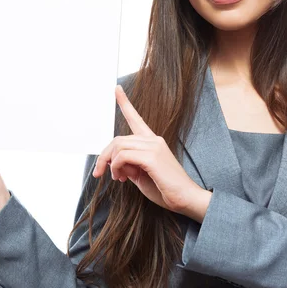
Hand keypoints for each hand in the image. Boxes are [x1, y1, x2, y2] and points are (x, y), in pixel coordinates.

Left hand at [92, 85, 201, 214]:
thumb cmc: (165, 189)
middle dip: (104, 156)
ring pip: (119, 146)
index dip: (124, 103)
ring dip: (110, 163)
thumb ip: (129, 166)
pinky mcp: (152, 157)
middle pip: (118, 139)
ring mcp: (154, 147)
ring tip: (117, 178)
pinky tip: (122, 178)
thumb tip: (116, 163)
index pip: (136, 118)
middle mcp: (153, 140)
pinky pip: (123, 156)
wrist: (186, 199)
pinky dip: (117, 167)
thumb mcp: (141, 176)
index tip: (116, 89)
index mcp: (152, 142)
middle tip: (100, 172)